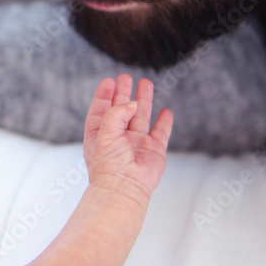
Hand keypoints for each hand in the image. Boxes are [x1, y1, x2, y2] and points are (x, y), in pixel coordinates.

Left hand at [83, 76, 172, 205]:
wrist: (124, 188)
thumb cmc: (108, 164)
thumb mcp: (105, 133)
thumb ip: (117, 113)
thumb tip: (133, 104)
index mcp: (100, 135)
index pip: (101, 110)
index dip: (104, 95)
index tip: (109, 80)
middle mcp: (118, 138)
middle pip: (121, 110)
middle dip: (124, 93)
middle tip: (126, 77)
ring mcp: (136, 144)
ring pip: (141, 117)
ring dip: (144, 100)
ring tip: (146, 83)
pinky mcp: (153, 150)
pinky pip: (160, 132)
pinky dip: (164, 122)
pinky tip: (166, 111)